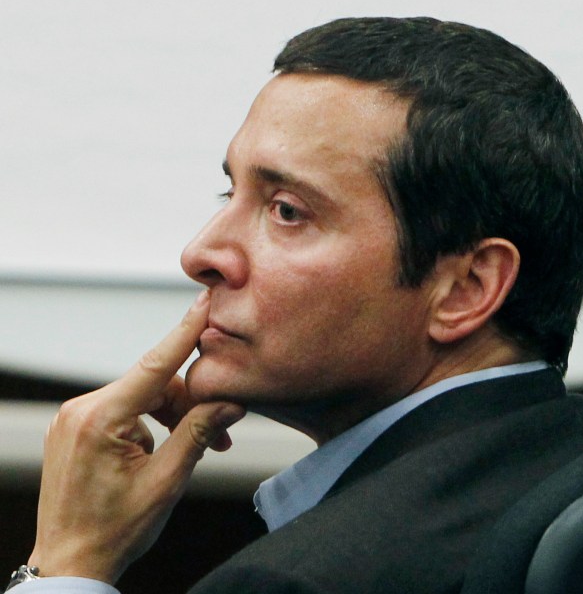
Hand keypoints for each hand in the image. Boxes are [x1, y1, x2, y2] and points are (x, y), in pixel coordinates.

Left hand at [28, 291, 244, 583]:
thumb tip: (230, 402)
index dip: (184, 332)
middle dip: (189, 405)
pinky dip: (150, 421)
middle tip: (221, 434)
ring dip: (172, 416)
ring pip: (141, 397)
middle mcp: (81, 409)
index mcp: (101, 420)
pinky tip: (164, 448)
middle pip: (153, 385)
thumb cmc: (115, 530)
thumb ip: (199, 433)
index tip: (204, 302)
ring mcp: (74, 418)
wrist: (70, 563)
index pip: (154, 365)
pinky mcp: (76, 427)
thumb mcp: (167, 482)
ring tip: (196, 448)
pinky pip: (124, 409)